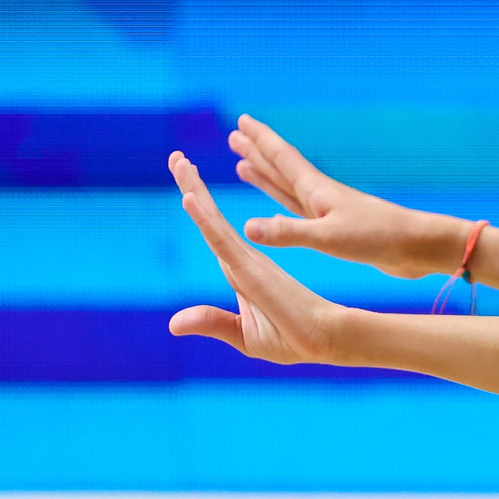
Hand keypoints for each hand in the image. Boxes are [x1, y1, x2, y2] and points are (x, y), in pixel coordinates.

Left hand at [168, 151, 348, 365]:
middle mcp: (243, 259)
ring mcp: (247, 261)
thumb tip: (174, 324)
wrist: (324, 341)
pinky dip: (205, 218)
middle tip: (176, 157)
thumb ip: (212, 323)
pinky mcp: (251, 269)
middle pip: (209, 218)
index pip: (212, 232)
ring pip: (212, 221)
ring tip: (179, 161)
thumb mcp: (244, 335)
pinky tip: (190, 199)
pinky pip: (221, 239)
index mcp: (242, 271)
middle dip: (192, 185)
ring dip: (194, 189)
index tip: (186, 180)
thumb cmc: (292, 339)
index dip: (199, 205)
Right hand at [228, 114, 461, 279]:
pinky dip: (282, 206)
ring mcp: (328, 211)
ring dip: (265, 176)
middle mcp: (320, 196)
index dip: (261, 140)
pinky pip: (298, 212)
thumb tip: (246, 226)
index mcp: (318, 190)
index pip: (282, 158)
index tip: (242, 121)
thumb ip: (288, 232)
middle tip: (234, 136)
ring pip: (287, 189)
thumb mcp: (328, 238)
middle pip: (281, 168)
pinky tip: (274, 210)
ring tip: (243, 165)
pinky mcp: (336, 229)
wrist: (417, 248)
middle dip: (257, 153)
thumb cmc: (378, 238)